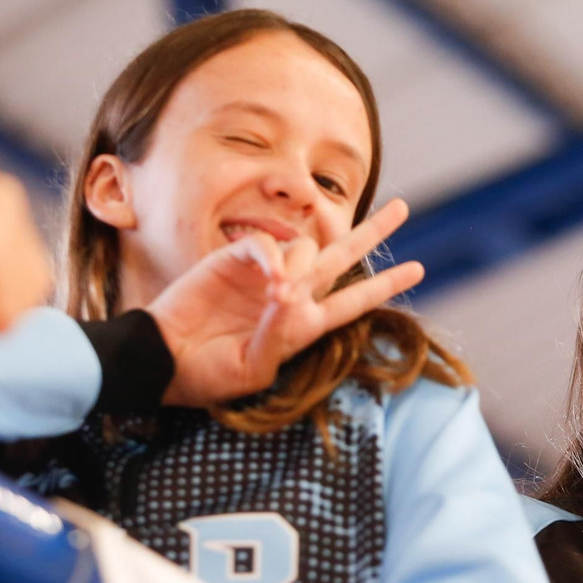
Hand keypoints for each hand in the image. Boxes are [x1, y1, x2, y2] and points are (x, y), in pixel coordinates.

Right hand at [148, 197, 422, 405]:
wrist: (163, 359)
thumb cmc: (209, 374)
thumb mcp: (252, 367)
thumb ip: (279, 335)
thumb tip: (294, 298)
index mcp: (302, 324)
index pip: (352, 301)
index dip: (384, 285)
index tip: (419, 270)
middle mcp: (291, 294)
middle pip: (341, 257)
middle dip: (372, 233)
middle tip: (403, 209)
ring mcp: (265, 273)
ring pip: (306, 251)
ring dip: (301, 271)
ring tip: (275, 298)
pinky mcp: (236, 258)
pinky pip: (267, 245)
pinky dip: (273, 259)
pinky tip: (270, 282)